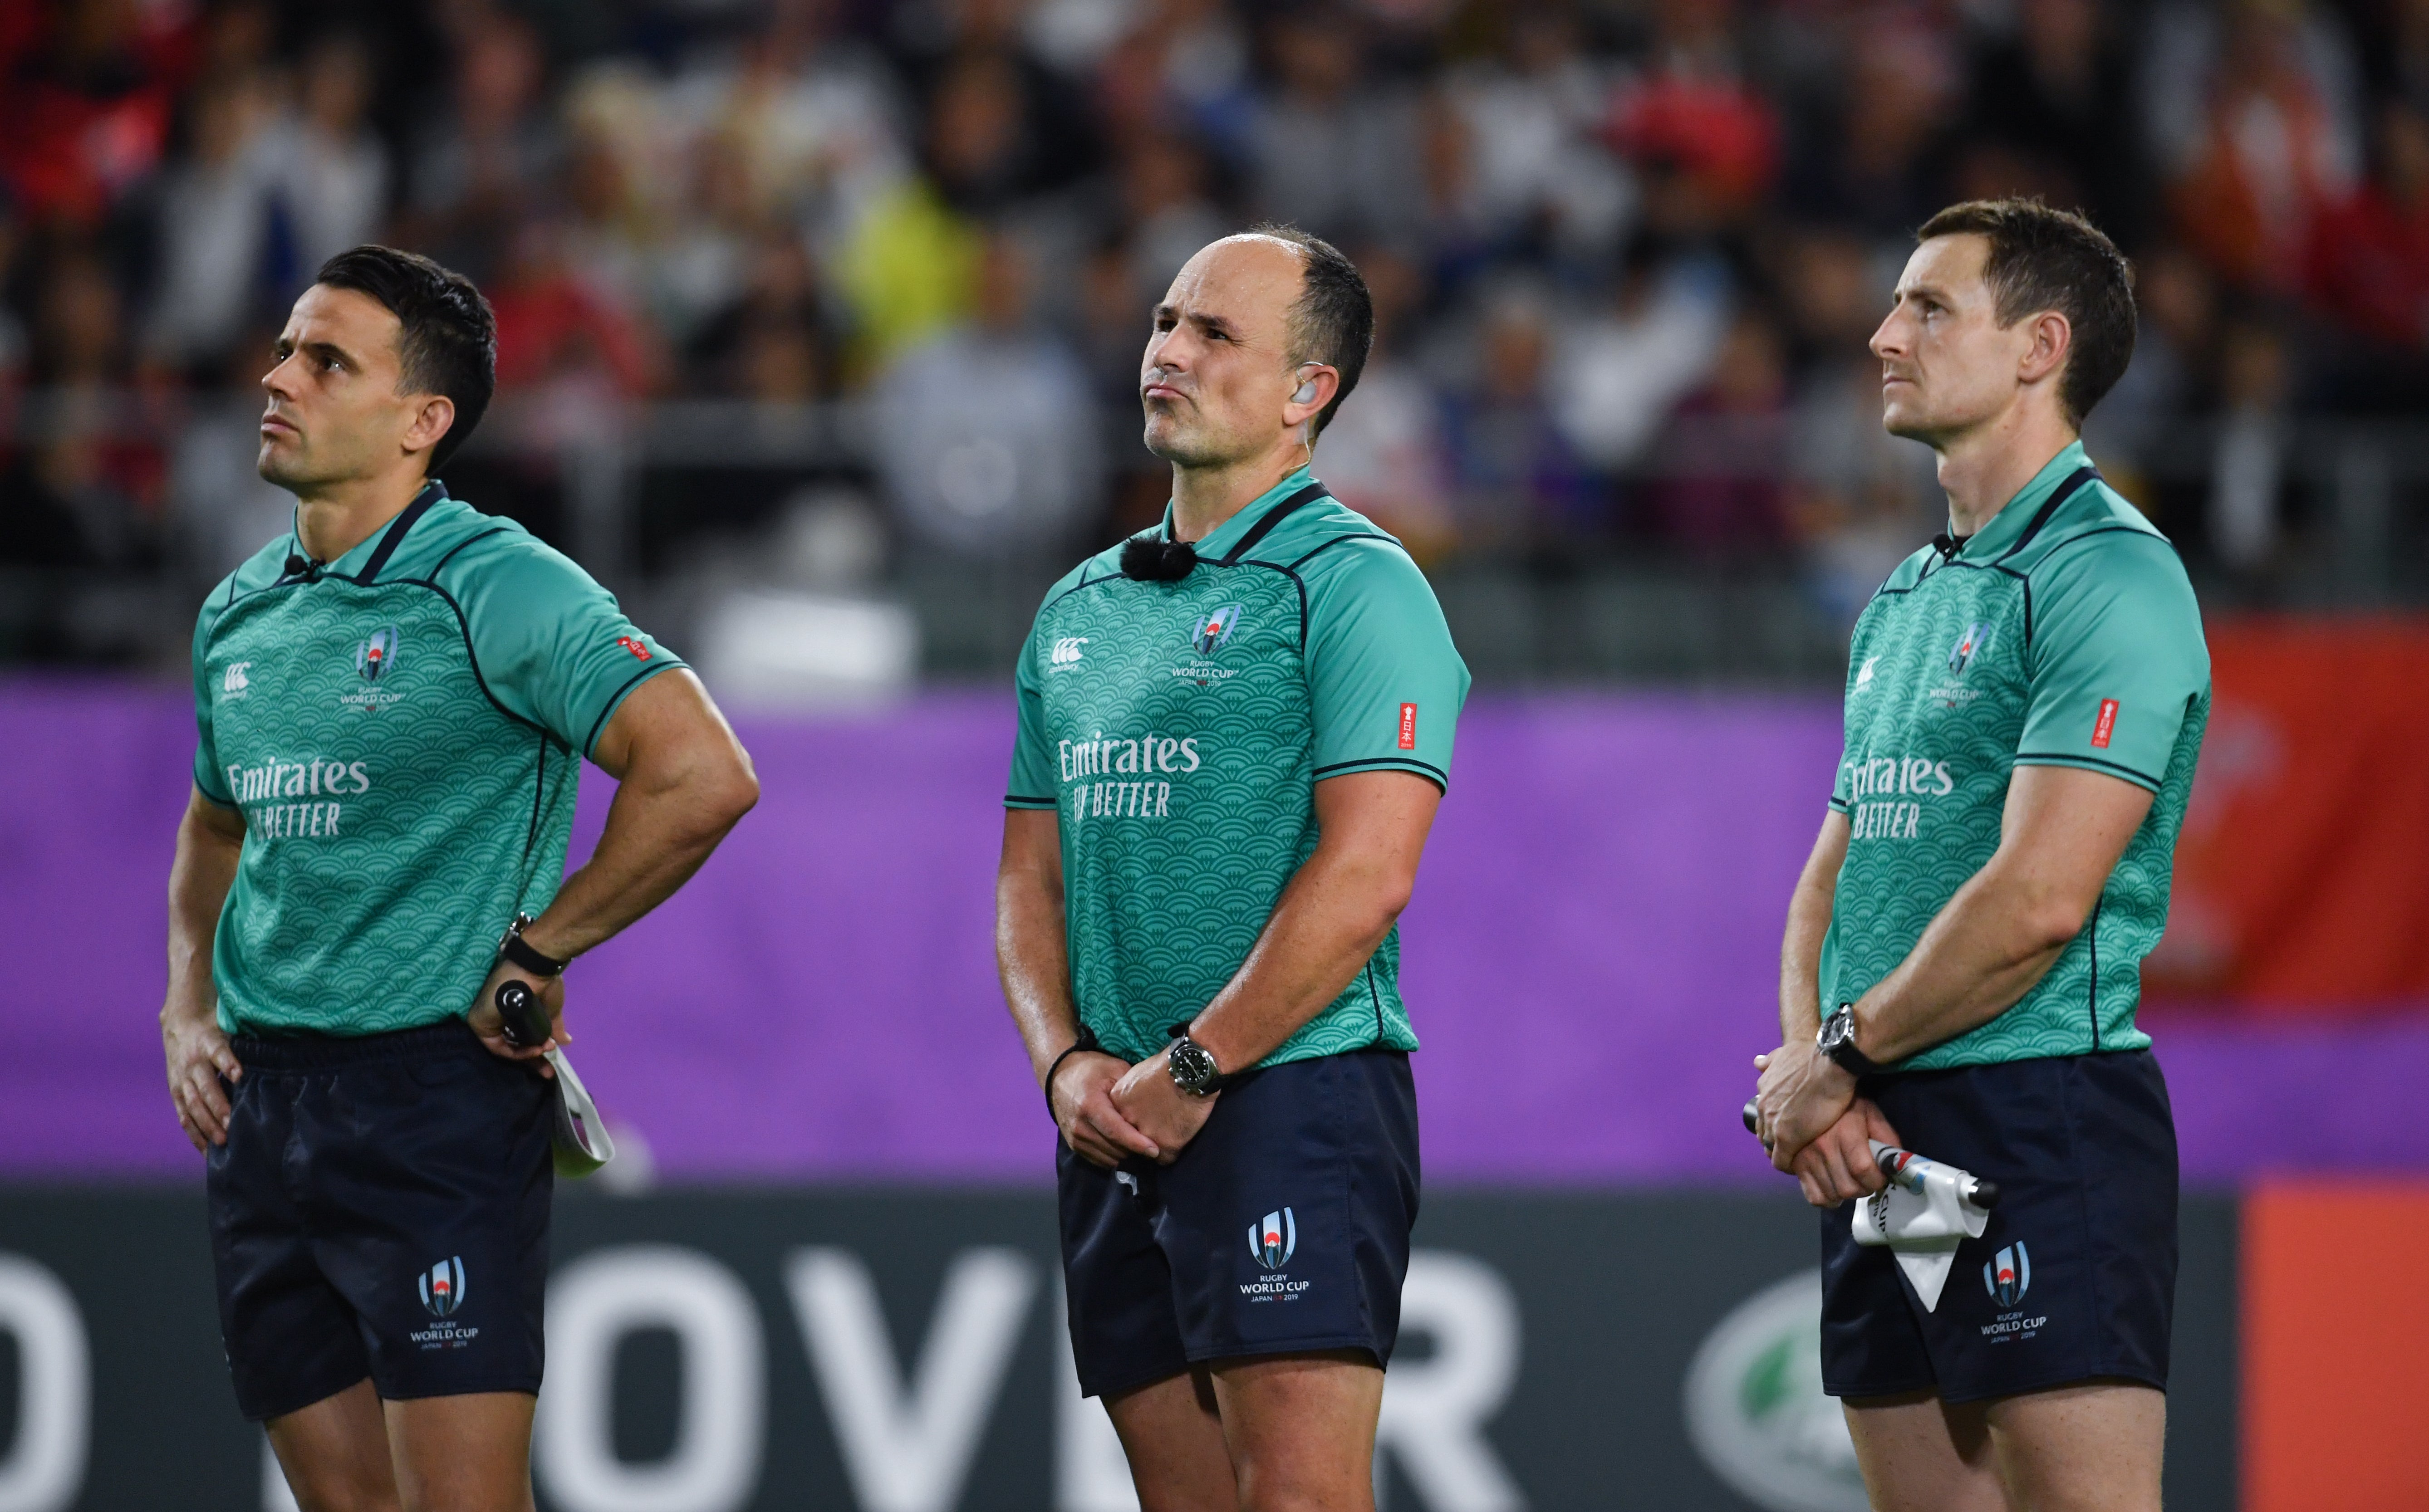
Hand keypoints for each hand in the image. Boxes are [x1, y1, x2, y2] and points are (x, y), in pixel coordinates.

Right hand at [163, 1006, 242, 1151]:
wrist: (180, 1022)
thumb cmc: (215, 1027)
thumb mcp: (230, 1026)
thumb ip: (249, 1041)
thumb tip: (282, 1053)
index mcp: (210, 1043)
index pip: (220, 1053)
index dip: (229, 1064)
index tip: (240, 1075)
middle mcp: (193, 1063)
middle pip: (205, 1087)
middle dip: (218, 1107)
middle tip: (233, 1125)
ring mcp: (181, 1079)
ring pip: (192, 1105)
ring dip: (207, 1125)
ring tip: (222, 1142)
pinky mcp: (175, 1091)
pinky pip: (183, 1115)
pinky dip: (194, 1133)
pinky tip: (206, 1149)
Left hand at [466, 962, 567, 1078]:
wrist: (533, 968)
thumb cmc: (541, 984)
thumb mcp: (550, 1009)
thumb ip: (553, 1026)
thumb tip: (565, 1041)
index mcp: (510, 1013)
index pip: (520, 1039)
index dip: (536, 1052)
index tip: (551, 1062)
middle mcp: (495, 1017)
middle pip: (513, 1046)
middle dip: (533, 1060)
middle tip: (548, 1072)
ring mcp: (486, 1021)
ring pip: (507, 1048)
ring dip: (528, 1054)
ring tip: (546, 1050)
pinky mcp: (479, 1024)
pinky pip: (498, 1047)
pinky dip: (517, 1052)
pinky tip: (535, 1049)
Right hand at [1051, 1051, 1159, 1168]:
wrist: (1059, 1076)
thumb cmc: (1091, 1070)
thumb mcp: (1114, 1069)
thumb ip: (1132, 1087)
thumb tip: (1155, 1102)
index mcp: (1090, 1106)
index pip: (1116, 1132)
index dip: (1137, 1143)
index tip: (1156, 1151)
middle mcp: (1080, 1126)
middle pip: (1114, 1149)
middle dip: (1136, 1151)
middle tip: (1154, 1145)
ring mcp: (1075, 1138)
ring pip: (1108, 1158)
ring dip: (1126, 1155)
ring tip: (1141, 1146)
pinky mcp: (1074, 1145)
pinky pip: (1100, 1160)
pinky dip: (1114, 1157)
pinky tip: (1125, 1147)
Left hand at [1110, 1050, 1217, 1165]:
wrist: (1192, 1068)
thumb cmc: (1168, 1066)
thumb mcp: (1137, 1075)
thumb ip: (1129, 1096)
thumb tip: (1133, 1109)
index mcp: (1117, 1103)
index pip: (1116, 1127)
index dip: (1130, 1128)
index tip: (1141, 1125)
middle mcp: (1127, 1120)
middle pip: (1128, 1143)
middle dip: (1140, 1141)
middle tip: (1156, 1132)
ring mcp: (1146, 1134)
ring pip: (1146, 1154)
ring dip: (1156, 1148)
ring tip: (1170, 1133)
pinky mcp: (1166, 1144)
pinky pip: (1166, 1159)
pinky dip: (1174, 1151)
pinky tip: (1180, 1135)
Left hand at [1752, 1036, 1856, 1173]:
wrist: (1828, 1063)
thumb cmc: (1813, 1056)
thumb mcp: (1784, 1053)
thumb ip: (1770, 1060)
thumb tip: (1758, 1062)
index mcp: (1765, 1089)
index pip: (1764, 1113)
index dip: (1774, 1122)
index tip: (1785, 1128)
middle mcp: (1765, 1106)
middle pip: (1764, 1131)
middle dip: (1774, 1139)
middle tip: (1790, 1145)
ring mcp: (1774, 1123)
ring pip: (1770, 1146)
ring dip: (1781, 1152)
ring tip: (1795, 1158)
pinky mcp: (1787, 1138)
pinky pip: (1781, 1160)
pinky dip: (1788, 1165)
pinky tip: (1798, 1167)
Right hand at [1783, 1098, 1903, 1207]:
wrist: (1809, 1089)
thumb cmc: (1845, 1101)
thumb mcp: (1871, 1111)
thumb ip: (1886, 1136)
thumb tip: (1897, 1163)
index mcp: (1845, 1133)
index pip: (1864, 1171)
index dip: (1877, 1180)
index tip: (1881, 1177)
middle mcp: (1823, 1147)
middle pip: (1848, 1188)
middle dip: (1864, 1189)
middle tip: (1867, 1181)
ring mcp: (1805, 1157)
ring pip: (1831, 1194)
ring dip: (1846, 1194)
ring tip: (1851, 1183)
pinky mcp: (1795, 1164)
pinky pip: (1812, 1196)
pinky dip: (1826, 1198)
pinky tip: (1833, 1188)